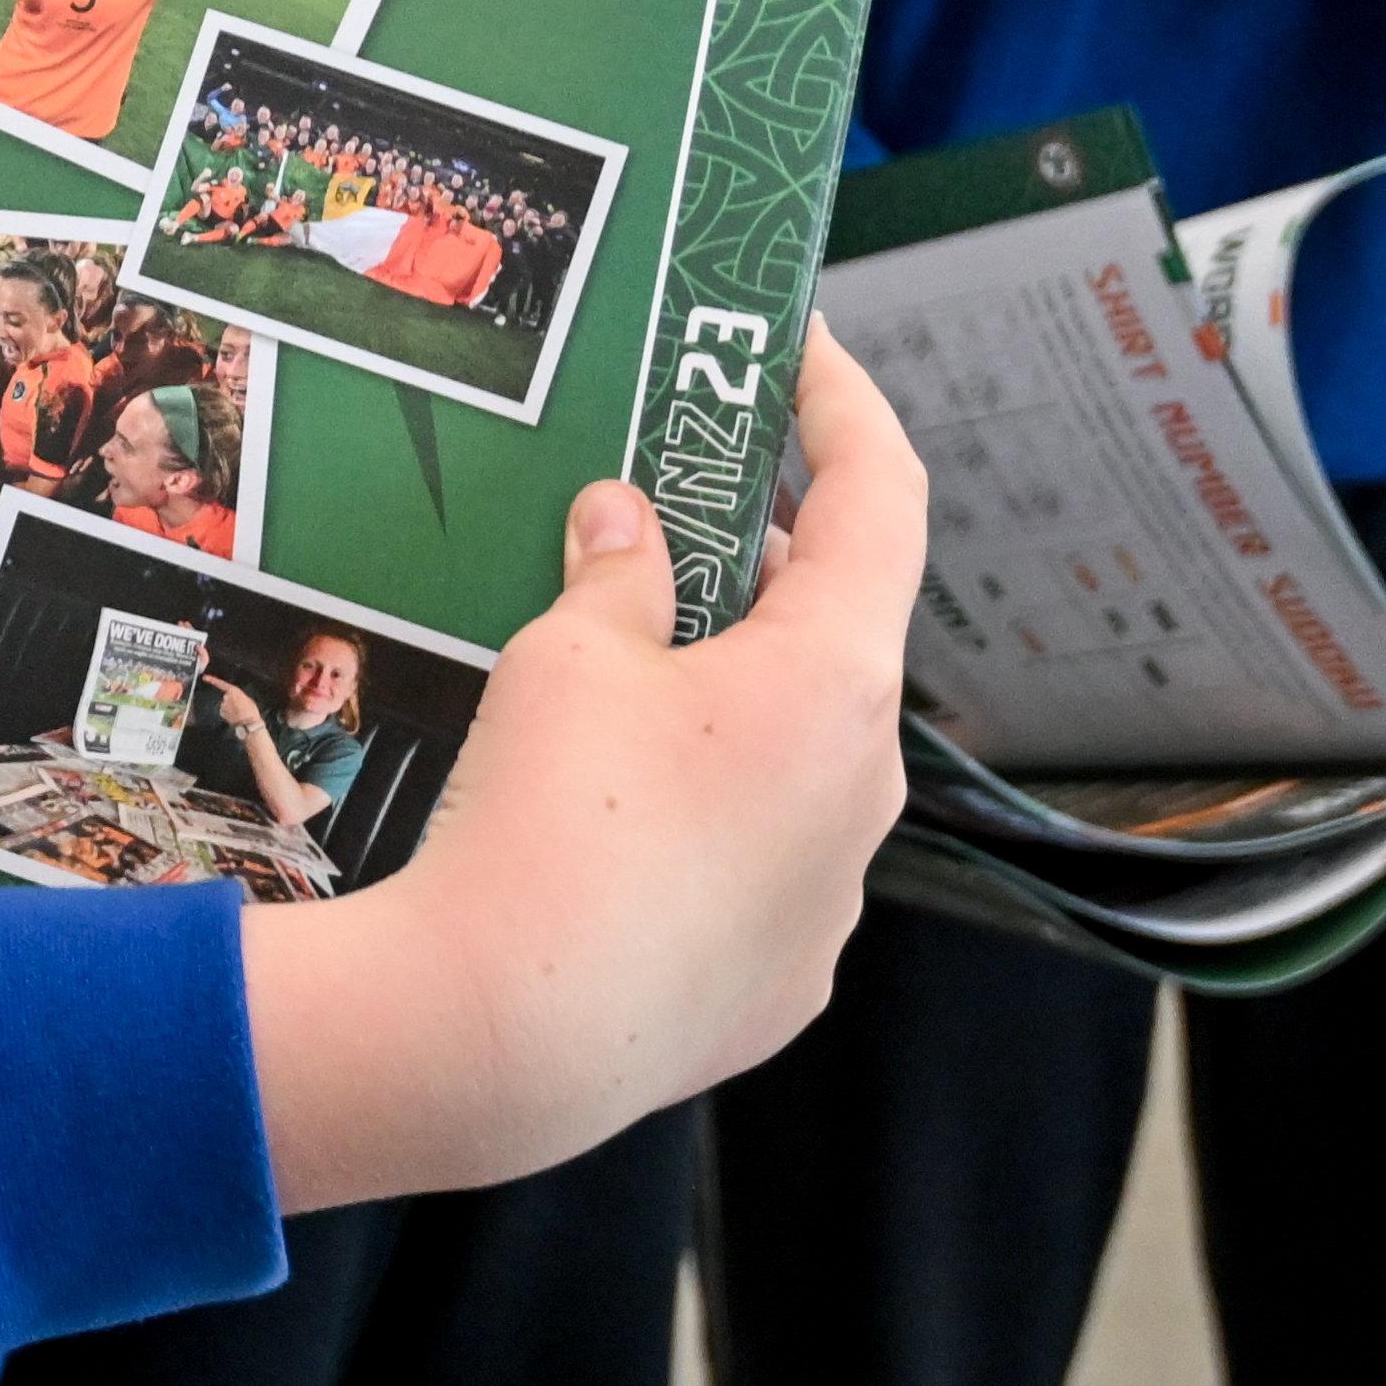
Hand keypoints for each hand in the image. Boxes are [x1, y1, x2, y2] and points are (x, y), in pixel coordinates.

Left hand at [204, 676, 265, 730]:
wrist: (248, 723)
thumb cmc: (250, 711)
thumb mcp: (248, 699)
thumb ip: (239, 696)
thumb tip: (237, 698)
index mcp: (234, 691)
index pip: (220, 684)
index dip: (212, 680)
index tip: (205, 677)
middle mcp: (226, 697)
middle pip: (226, 697)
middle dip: (231, 701)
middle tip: (240, 707)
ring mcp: (223, 705)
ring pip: (225, 705)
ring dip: (230, 708)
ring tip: (239, 713)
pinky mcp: (222, 713)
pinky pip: (224, 712)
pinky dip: (228, 714)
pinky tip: (235, 716)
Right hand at [243, 327, 923, 1211]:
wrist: (505, 1036)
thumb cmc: (550, 821)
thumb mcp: (567, 656)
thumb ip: (617, 576)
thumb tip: (627, 529)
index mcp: (835, 679)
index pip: (880, 499)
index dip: (844, 408)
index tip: (801, 349)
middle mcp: (865, 787)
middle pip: (837, 637)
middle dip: (764, 569)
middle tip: (681, 517)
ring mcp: (832, 895)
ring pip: (799, 760)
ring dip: (733, 702)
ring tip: (628, 676)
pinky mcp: (781, 979)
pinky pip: (760, 867)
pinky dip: (708, 819)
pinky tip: (619, 822)